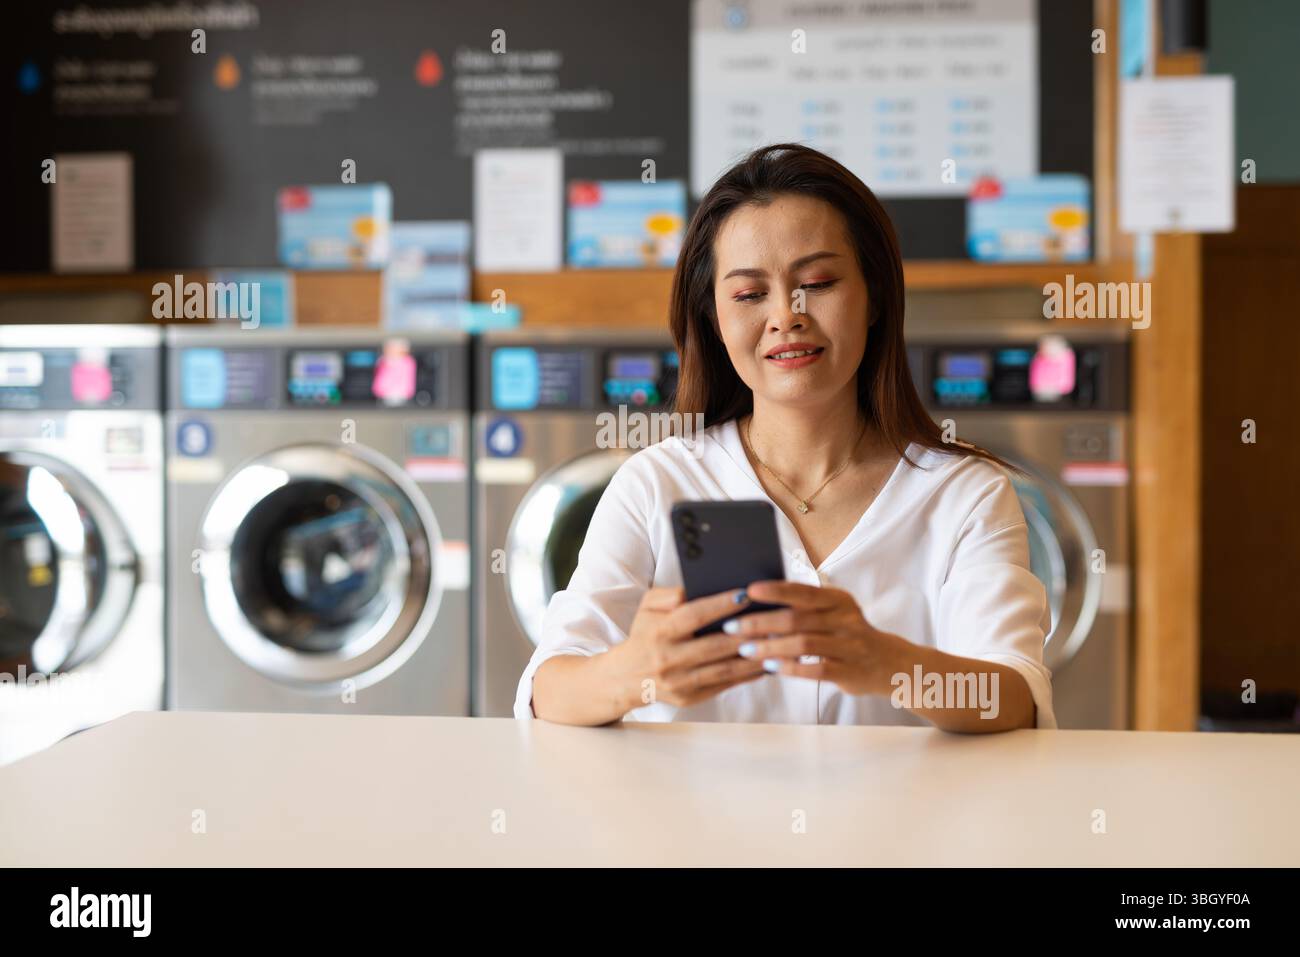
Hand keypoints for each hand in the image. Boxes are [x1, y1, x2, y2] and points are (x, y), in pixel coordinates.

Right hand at [609, 586, 769, 709]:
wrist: (625, 678)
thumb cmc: (644, 635)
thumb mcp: (646, 607)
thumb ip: (667, 594)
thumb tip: (693, 590)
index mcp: (659, 632)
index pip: (692, 616)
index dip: (719, 606)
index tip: (744, 595)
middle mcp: (669, 659)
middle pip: (714, 646)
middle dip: (746, 633)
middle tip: (773, 621)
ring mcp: (680, 682)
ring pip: (724, 670)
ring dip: (754, 658)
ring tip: (778, 644)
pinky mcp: (689, 698)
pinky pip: (724, 685)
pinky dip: (747, 675)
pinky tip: (766, 663)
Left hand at [719, 581, 909, 696]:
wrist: (891, 665)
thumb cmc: (848, 635)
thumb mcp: (834, 613)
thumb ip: (804, 608)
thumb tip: (755, 603)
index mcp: (839, 600)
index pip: (803, 591)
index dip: (775, 591)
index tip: (749, 590)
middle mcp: (846, 620)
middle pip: (796, 619)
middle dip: (760, 622)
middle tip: (731, 627)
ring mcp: (850, 647)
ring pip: (803, 644)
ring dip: (769, 647)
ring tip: (744, 649)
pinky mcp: (850, 672)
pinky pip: (815, 669)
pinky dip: (790, 668)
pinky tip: (769, 667)